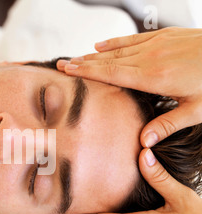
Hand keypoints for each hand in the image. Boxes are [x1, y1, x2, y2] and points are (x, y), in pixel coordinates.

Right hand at [57, 27, 201, 146]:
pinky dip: (114, 42)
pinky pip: (132, 38)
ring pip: (117, 49)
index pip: (111, 74)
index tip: (67, 70)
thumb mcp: (198, 109)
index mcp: (154, 77)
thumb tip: (144, 142)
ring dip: (93, 54)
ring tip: (75, 58)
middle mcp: (151, 58)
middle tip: (61, 64)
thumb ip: (168, 123)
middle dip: (82, 62)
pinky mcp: (165, 35)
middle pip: (107, 60)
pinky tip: (100, 43)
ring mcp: (157, 44)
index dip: (87, 72)